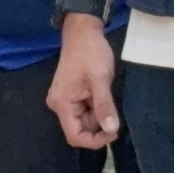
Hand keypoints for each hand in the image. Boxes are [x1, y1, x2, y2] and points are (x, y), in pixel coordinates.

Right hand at [47, 21, 121, 149]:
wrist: (82, 31)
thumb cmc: (90, 52)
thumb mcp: (100, 79)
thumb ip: (104, 106)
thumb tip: (111, 130)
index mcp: (62, 103)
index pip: (75, 136)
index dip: (95, 140)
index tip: (114, 132)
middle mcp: (59, 104)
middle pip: (79, 129)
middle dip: (99, 126)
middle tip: (114, 112)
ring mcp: (63, 99)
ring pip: (83, 120)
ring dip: (98, 115)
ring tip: (107, 97)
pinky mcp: (70, 94)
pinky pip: (83, 110)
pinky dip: (95, 108)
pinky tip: (102, 94)